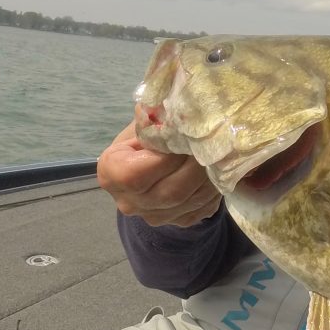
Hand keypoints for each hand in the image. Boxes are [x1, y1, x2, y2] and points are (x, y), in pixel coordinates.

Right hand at [97, 119, 221, 227]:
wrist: (150, 162)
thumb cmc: (145, 136)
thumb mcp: (144, 122)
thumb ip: (153, 119)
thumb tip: (168, 107)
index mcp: (111, 174)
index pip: (135, 175)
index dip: (164, 158)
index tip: (184, 140)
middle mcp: (129, 202)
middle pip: (170, 192)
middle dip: (196, 165)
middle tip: (212, 144)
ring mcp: (154, 217)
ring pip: (191, 201)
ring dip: (211, 176)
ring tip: (219, 153)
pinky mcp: (179, 221)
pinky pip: (203, 207)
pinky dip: (215, 188)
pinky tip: (218, 169)